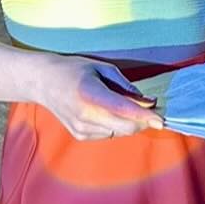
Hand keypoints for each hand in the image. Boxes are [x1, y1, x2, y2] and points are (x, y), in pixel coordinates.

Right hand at [29, 54, 166, 140]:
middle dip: (142, 121)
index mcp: (89, 93)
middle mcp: (84, 115)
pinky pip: (109, 134)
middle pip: (125, 127)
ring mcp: (81, 128)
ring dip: (129, 122)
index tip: (161, 120)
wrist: (43, 82)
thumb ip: (125, 85)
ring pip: (119, 132)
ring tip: (122, 105)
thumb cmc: (74, 70)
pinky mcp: (80, 136)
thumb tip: (147, 101)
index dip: (145, 116)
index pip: (123, 109)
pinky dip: (115, 125)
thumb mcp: (101, 68)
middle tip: (149, 108)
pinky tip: (106, 111)